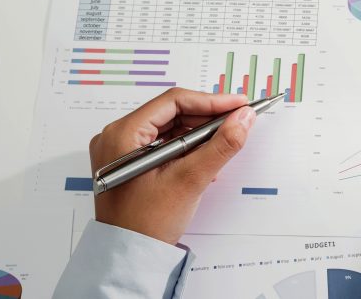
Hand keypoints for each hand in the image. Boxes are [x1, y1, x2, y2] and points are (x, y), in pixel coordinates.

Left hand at [89, 88, 255, 244]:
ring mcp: (121, 150)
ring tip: (223, 143)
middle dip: (206, 117)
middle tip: (236, 121)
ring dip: (199, 133)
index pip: (173, 101)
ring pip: (170, 127)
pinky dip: (187, 147)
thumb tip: (243, 118)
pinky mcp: (130, 162)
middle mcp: (116, 137)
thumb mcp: (189, 180)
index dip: (211, 101)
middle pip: (171, 112)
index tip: (238, 104)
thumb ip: (221, 145)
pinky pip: (163, 142)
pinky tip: (205, 158)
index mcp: (122, 134)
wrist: (129, 258)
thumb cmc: (146, 224)